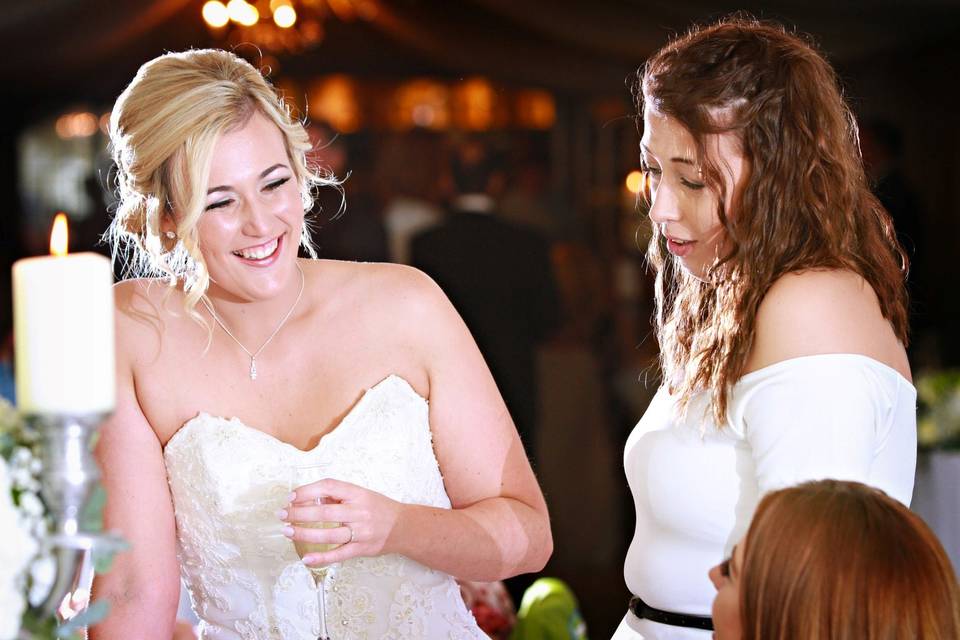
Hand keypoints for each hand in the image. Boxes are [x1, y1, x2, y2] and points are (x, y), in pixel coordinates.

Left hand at [280, 478, 402, 565]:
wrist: (405, 527)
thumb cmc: (379, 508)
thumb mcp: (362, 494)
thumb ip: (338, 495)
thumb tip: (310, 498)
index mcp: (358, 494)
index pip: (329, 487)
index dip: (308, 491)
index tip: (292, 496)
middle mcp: (359, 512)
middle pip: (324, 512)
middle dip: (299, 513)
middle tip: (282, 515)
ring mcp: (361, 532)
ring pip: (329, 534)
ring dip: (305, 534)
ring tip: (288, 531)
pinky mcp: (362, 549)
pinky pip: (339, 555)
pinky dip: (322, 558)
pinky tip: (306, 559)